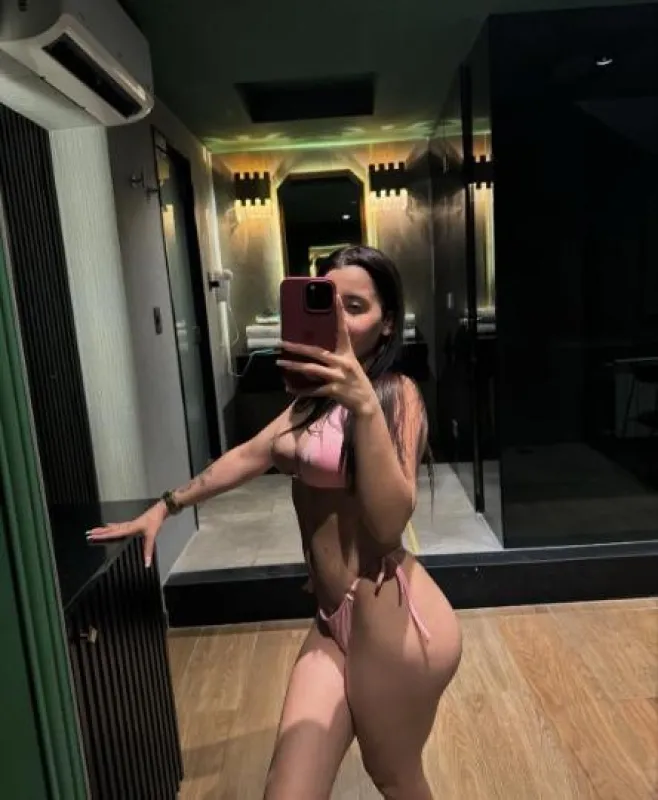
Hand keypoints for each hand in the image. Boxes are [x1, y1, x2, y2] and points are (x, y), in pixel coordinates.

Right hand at [86, 501, 167, 568]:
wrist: (160, 510)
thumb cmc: (155, 520)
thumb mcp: (152, 535)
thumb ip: (148, 549)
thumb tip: (146, 562)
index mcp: (130, 528)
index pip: (113, 533)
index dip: (102, 535)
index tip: (92, 536)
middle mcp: (127, 525)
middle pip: (110, 529)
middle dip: (99, 532)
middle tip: (88, 533)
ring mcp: (129, 524)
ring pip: (113, 527)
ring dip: (104, 529)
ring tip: (95, 530)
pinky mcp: (133, 523)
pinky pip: (118, 525)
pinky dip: (112, 526)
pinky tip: (110, 526)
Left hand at [277, 296, 377, 415]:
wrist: (365, 402)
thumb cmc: (354, 381)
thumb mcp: (349, 364)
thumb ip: (334, 355)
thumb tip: (312, 350)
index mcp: (346, 353)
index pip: (342, 329)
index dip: (338, 312)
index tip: (334, 296)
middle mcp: (343, 362)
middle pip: (316, 351)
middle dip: (297, 347)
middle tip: (281, 342)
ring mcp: (338, 376)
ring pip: (311, 369)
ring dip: (294, 366)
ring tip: (280, 362)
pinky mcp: (334, 390)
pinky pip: (313, 390)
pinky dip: (300, 390)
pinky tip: (289, 388)